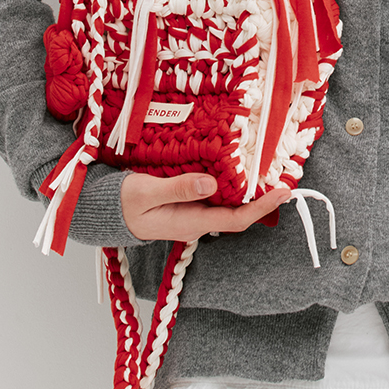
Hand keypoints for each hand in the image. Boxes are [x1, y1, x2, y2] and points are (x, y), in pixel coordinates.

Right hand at [121, 172, 291, 242]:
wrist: (104, 211)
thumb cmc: (123, 203)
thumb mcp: (147, 192)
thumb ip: (178, 188)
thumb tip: (210, 183)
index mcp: (191, 223)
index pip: (236, 221)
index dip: (262, 208)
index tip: (283, 192)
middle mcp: (198, 221)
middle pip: (238, 212)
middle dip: (262, 197)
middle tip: (284, 175)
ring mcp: (193, 212)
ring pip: (229, 202)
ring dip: (249, 188)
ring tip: (269, 167)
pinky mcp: (188, 202)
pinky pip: (216, 194)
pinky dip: (231, 181)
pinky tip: (237, 165)